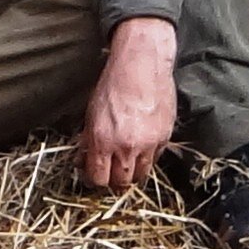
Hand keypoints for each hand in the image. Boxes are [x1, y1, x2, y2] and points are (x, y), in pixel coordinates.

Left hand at [80, 17, 176, 193]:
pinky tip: (140, 147)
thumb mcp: (91, 114)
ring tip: (126, 162)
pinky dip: (147, 158)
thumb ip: (88, 141)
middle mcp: (126, 146)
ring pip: (140, 175)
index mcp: (103, 141)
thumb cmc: (113, 85)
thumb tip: (83, 161)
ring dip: (132, 172)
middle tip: (110, 172)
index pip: (98, 179)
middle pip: (121, 183)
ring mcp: (148, 144)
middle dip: (114, 180)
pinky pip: (155, 159)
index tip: (93, 175)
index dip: (94, 180)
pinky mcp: (165, 137)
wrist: (141, 65)